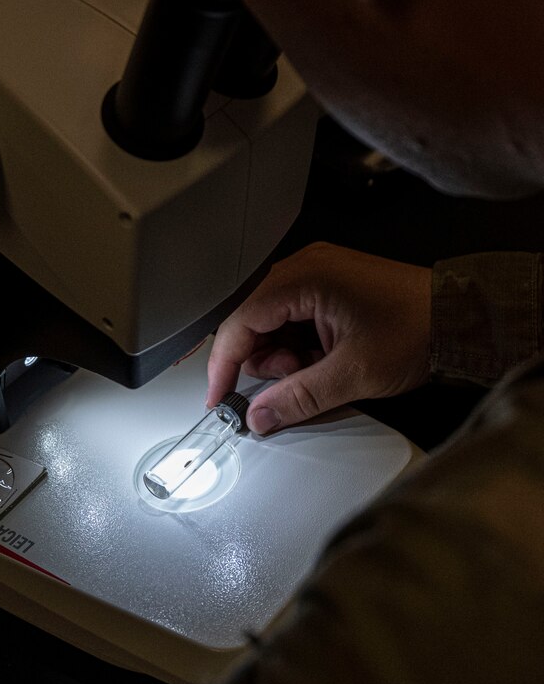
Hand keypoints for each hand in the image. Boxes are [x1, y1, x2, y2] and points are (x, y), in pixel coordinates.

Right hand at [206, 241, 431, 433]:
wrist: (466, 315)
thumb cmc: (420, 327)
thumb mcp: (354, 373)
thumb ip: (298, 396)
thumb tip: (261, 416)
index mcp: (304, 277)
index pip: (241, 321)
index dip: (224, 363)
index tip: (218, 396)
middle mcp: (306, 268)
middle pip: (254, 321)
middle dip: (265, 361)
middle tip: (291, 386)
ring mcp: (318, 274)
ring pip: (274, 323)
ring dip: (285, 356)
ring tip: (319, 372)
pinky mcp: (330, 286)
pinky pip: (295, 319)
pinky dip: (301, 347)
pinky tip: (325, 362)